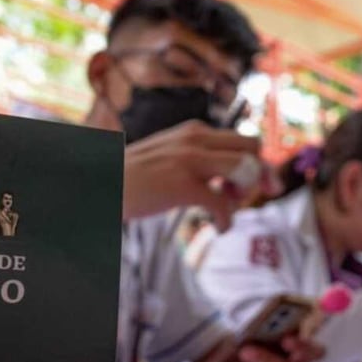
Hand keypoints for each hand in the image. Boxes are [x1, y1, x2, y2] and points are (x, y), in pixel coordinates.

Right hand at [123, 120, 280, 230]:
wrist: (101, 183)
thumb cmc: (134, 178)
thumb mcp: (168, 157)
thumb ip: (197, 160)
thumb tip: (228, 181)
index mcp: (194, 131)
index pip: (243, 139)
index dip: (256, 163)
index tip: (258, 185)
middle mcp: (195, 139)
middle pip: (252, 146)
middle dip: (260, 173)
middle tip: (248, 196)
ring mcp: (189, 160)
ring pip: (244, 169)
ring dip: (244, 194)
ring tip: (227, 210)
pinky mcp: (182, 185)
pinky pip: (223, 203)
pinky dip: (226, 221)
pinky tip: (218, 229)